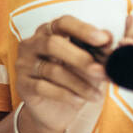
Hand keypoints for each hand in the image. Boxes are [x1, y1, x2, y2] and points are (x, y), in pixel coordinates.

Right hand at [16, 15, 110, 132]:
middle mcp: (32, 44)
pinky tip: (80, 101)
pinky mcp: (22, 84)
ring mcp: (24, 64)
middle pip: (53, 44)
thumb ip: (99, 50)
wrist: (56, 109)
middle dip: (81, 58)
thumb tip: (109, 37)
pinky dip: (66, 95)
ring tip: (97, 94)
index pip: (63, 23)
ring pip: (52, 69)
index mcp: (49, 32)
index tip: (104, 40)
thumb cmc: (74, 79)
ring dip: (79, 83)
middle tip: (102, 72)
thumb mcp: (91, 63)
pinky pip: (44, 87)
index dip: (83, 29)